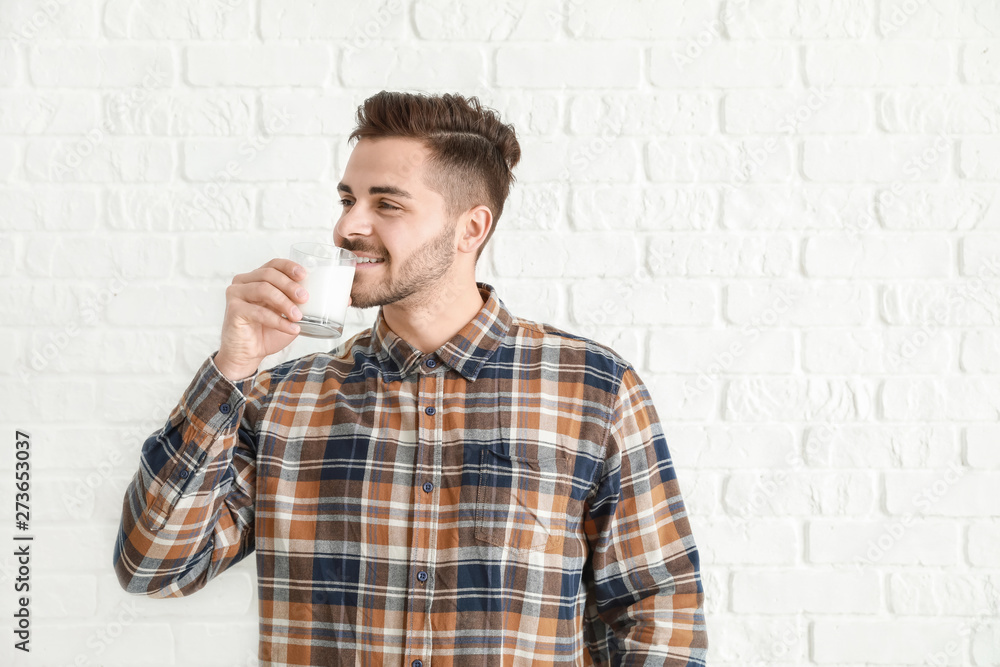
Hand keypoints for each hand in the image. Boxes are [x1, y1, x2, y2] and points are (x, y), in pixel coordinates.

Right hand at [214, 258, 323, 380]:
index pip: (274, 264)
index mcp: (258, 278)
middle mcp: (244, 281)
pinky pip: (258, 312)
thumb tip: (346, 299)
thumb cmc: (270, 332)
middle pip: (269, 275)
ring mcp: (236, 294)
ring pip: (263, 290)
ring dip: (284, 302)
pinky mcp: (233, 310)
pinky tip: (292, 329)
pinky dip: (278, 321)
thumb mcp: (294, 316)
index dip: (290, 266)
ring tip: (299, 316)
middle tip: (306, 298)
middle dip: (290, 284)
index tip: (305, 274)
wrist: (249, 354)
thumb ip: (311, 306)